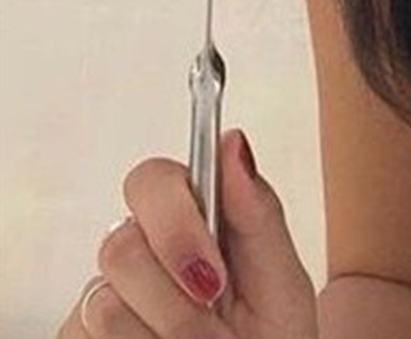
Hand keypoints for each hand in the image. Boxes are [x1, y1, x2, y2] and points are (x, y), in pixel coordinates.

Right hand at [57, 129, 317, 337]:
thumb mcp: (281, 283)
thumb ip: (258, 215)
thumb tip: (234, 141)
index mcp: (193, 220)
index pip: (152, 180)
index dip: (175, 220)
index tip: (212, 270)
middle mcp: (142, 252)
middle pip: (120, 243)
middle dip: (172, 290)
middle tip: (211, 311)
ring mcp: (106, 300)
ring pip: (105, 302)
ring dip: (166, 332)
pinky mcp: (79, 337)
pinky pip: (87, 338)